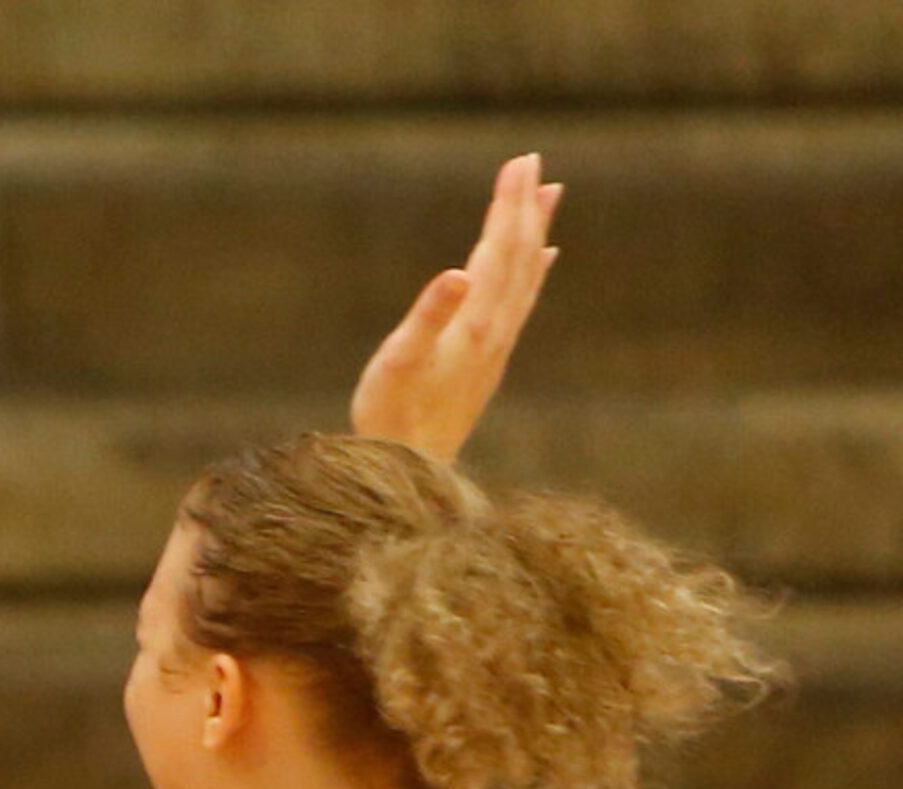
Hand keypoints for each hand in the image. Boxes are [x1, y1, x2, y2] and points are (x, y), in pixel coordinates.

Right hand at [349, 152, 562, 462]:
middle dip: (524, 208)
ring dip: (535, 234)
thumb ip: (428, 316)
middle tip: (531, 162)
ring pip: (526, 278)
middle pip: (518, 257)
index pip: (498, 251)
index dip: (508, 205)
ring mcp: (496, 349)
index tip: (520, 162)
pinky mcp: (489, 364)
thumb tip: (457, 272)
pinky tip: (542, 261)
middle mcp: (495, 332)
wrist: (413, 475)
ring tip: (547, 196)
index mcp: (475, 323)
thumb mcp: (397, 364)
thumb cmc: (392, 419)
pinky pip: (521, 304)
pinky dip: (533, 274)